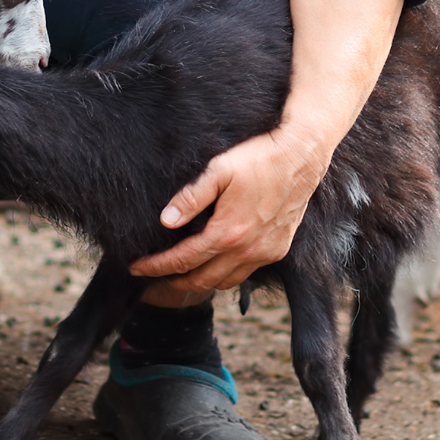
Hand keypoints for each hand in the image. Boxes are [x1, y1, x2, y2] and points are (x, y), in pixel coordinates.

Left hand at [128, 121, 329, 294]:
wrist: (302, 156)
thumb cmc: (258, 158)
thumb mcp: (218, 171)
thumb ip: (191, 198)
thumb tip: (165, 220)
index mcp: (228, 233)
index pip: (183, 260)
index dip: (157, 266)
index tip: (137, 268)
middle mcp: (248, 251)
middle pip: (202, 280)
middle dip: (173, 281)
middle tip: (153, 275)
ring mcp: (265, 253)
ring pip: (225, 282)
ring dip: (200, 281)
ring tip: (180, 271)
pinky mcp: (278, 250)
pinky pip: (245, 274)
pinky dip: (225, 275)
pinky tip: (215, 262)